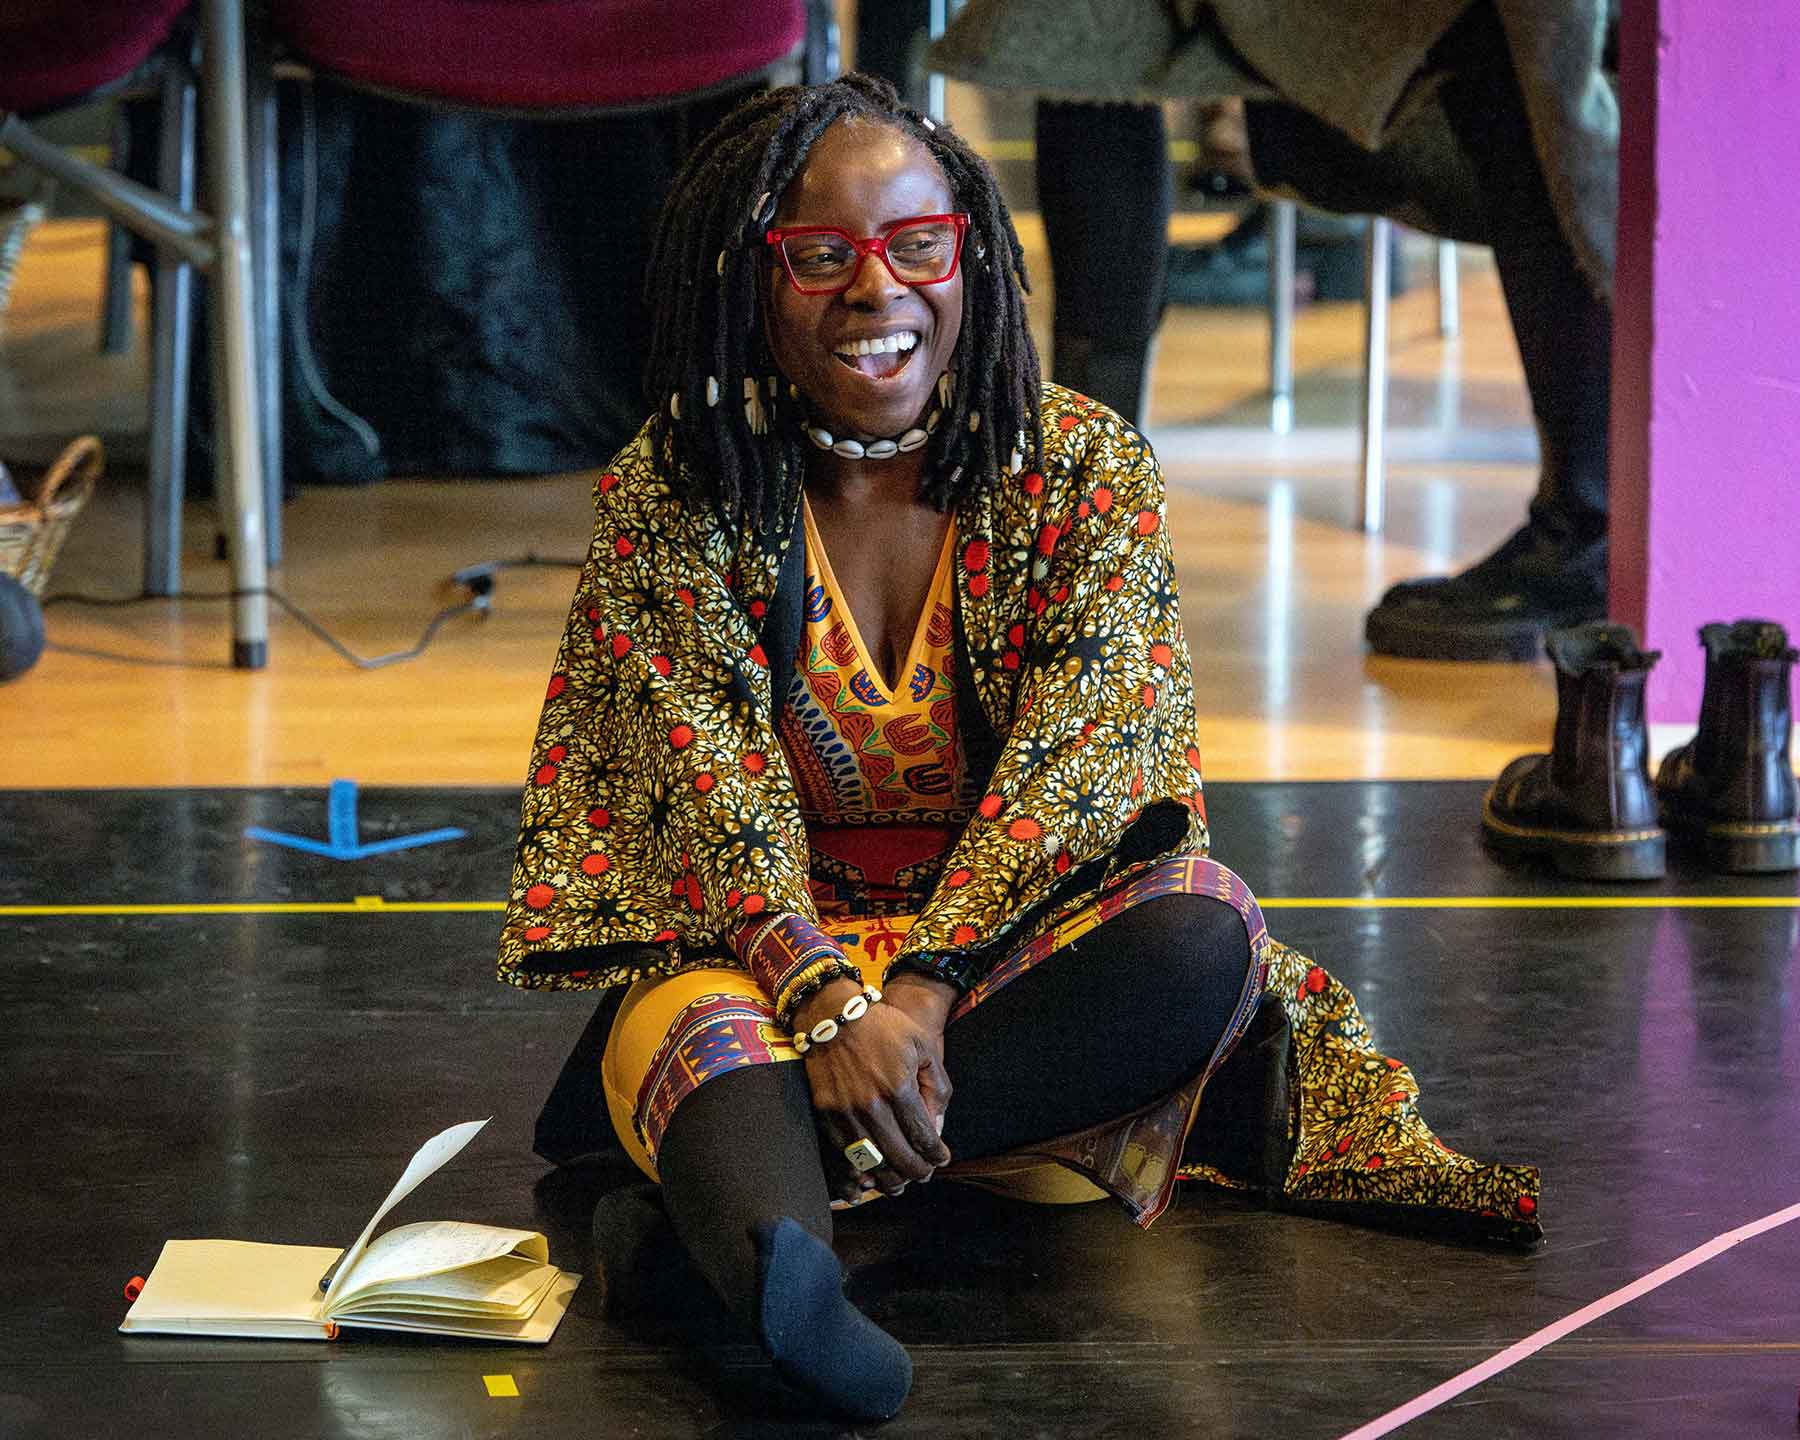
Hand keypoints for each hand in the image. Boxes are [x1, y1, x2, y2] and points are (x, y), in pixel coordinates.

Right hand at [795, 978, 953, 1201]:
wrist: (833, 1015)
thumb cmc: (883, 1026)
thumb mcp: (922, 1045)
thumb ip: (935, 1086)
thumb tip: (937, 1126)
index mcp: (899, 1087)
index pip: (923, 1136)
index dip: (936, 1153)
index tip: (942, 1158)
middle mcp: (872, 1105)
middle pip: (900, 1156)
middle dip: (917, 1171)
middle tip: (925, 1174)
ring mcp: (846, 1112)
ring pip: (872, 1162)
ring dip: (890, 1179)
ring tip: (901, 1183)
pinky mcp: (826, 1113)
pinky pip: (846, 1153)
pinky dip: (860, 1171)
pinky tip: (871, 1175)